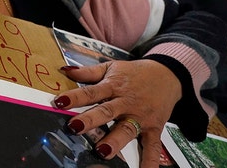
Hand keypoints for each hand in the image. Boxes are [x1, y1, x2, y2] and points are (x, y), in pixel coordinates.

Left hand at [52, 59, 181, 167]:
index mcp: (113, 86)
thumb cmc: (135, 73)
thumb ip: (88, 72)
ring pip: (126, 130)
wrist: (167, 75)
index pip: (91, 92)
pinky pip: (152, 146)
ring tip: (102, 151)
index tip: (59, 102)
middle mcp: (126, 102)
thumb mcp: (111, 67)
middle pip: (106, 112)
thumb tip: (65, 71)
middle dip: (90, 120)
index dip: (74, 97)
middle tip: (74, 126)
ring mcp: (140, 117)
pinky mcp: (153, 128)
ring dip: (114, 141)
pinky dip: (150, 160)